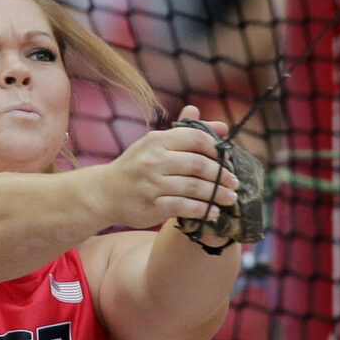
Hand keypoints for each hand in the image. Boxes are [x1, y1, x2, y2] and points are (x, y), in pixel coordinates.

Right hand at [100, 105, 239, 228]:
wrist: (105, 192)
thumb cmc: (137, 165)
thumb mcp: (157, 144)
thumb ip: (190, 133)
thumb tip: (223, 127)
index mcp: (158, 140)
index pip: (196, 138)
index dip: (217, 148)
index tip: (227, 159)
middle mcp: (154, 160)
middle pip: (199, 164)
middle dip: (222, 175)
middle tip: (234, 183)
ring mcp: (152, 184)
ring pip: (194, 187)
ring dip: (217, 194)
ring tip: (229, 199)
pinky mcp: (152, 206)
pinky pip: (184, 207)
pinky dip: (203, 210)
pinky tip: (213, 212)